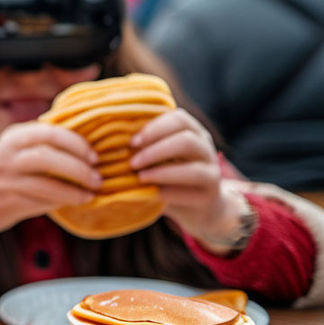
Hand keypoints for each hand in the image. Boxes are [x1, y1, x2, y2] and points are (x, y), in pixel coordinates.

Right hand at [0, 122, 100, 233]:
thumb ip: (43, 142)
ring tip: (91, 192)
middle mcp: (7, 156)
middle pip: (48, 157)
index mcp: (14, 136)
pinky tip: (77, 201)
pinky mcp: (8, 202)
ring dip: (73, 190)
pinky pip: (41, 201)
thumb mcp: (16, 148)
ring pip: (46, 184)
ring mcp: (6, 180)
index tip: (94, 155)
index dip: (77, 143)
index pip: (50, 132)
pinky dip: (62, 201)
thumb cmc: (3, 172)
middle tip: (97, 177)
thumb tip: (88, 143)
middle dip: (78, 168)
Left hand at [130, 108, 249, 249]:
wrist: (198, 206)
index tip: (132, 142)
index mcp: (192, 131)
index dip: (154, 128)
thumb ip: (143, 146)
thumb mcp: (157, 157)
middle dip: (156, 150)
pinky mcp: (211, 195)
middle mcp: (206, 148)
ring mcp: (213, 172)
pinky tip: (153, 194)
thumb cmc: (168, 175)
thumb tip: (110, 140)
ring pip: (193, 168)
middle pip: (187, 140)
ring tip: (141, 178)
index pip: (179, 118)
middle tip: (132, 162)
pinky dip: (170, 192)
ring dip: (163, 173)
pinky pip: (191, 193)